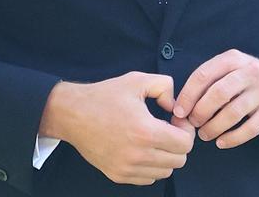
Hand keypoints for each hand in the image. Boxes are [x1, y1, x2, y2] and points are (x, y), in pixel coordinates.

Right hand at [39, 71, 193, 184]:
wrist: (73, 114)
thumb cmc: (105, 96)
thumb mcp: (138, 80)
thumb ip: (165, 86)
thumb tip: (175, 106)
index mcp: (145, 132)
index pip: (185, 144)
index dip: (186, 130)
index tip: (176, 120)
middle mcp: (137, 155)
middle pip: (179, 160)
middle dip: (179, 143)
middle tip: (169, 128)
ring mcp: (126, 168)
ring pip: (165, 172)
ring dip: (167, 156)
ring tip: (156, 138)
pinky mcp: (117, 175)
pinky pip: (148, 178)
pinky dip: (152, 166)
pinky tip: (144, 148)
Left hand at [173, 50, 258, 148]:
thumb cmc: (246, 80)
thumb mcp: (230, 69)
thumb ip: (208, 81)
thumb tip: (181, 106)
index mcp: (233, 58)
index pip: (204, 74)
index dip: (188, 95)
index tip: (179, 112)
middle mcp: (250, 71)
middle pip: (218, 93)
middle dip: (201, 112)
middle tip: (193, 124)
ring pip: (233, 112)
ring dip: (214, 128)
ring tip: (205, 134)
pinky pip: (249, 129)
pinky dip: (232, 139)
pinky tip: (221, 142)